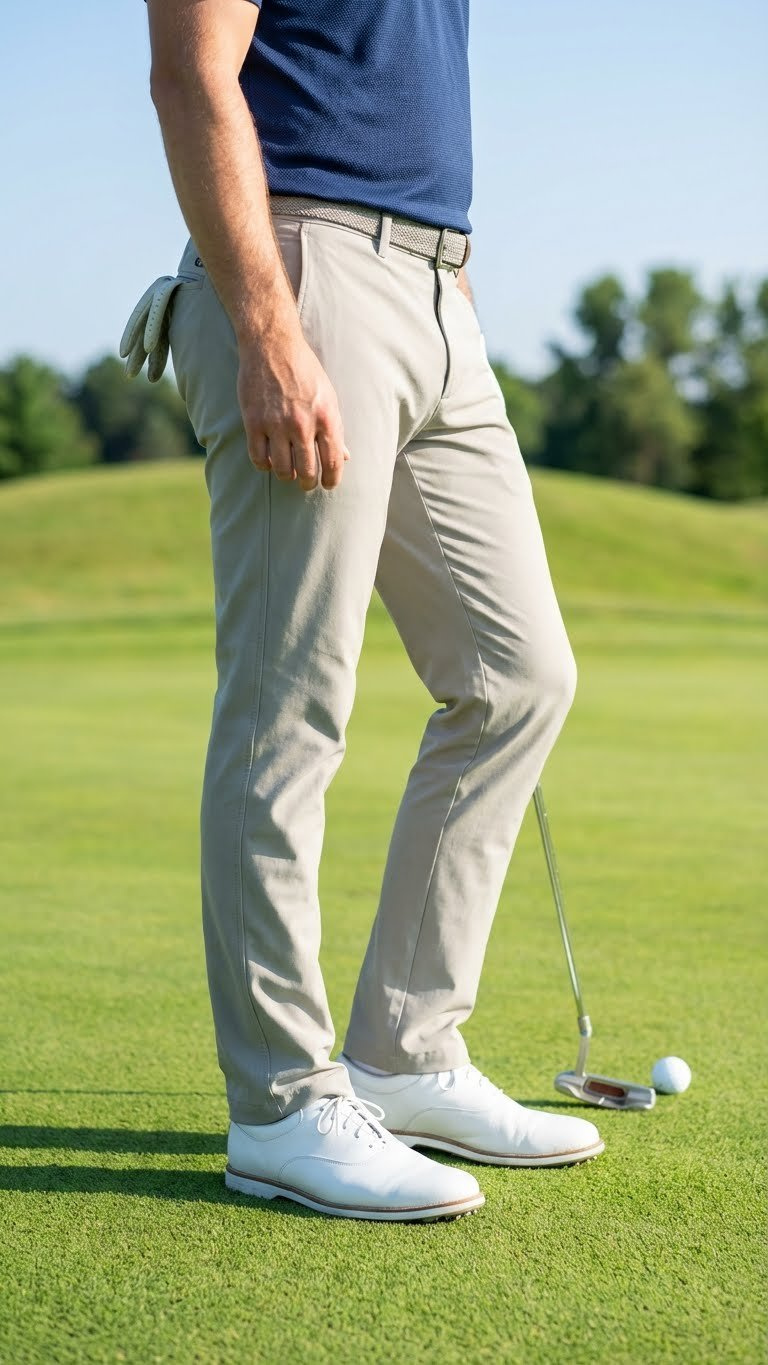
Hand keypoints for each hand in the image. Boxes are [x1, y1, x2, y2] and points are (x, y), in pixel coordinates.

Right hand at [237, 324, 348, 491]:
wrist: (272, 346)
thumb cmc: (305, 370)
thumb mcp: (328, 396)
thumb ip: (336, 428)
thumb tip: (345, 456)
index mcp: (326, 417)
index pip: (332, 462)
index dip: (331, 480)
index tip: (328, 484)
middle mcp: (302, 424)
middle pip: (306, 472)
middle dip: (307, 483)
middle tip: (306, 482)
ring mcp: (276, 424)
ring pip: (282, 470)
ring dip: (286, 475)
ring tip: (288, 472)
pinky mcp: (253, 422)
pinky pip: (258, 458)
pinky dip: (264, 465)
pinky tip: (269, 461)